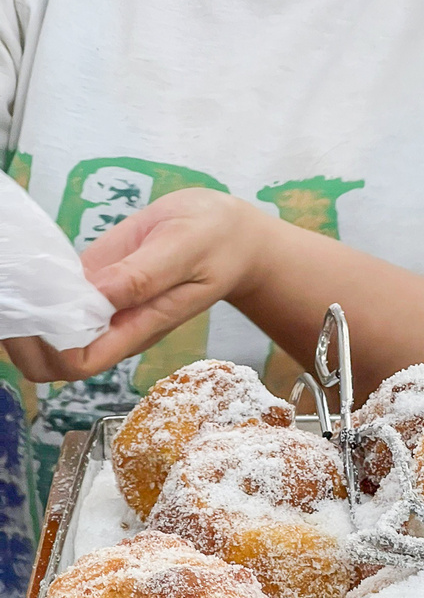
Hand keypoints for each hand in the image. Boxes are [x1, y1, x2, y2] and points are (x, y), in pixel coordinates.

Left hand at [4, 189, 265, 382]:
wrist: (229, 234)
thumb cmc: (215, 242)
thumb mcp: (183, 249)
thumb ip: (143, 275)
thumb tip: (97, 296)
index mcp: (138, 327)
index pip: (81, 363)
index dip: (51, 349)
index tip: (40, 313)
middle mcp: (114, 326)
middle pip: (53, 362)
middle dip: (23, 341)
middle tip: (16, 299)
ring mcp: (101, 306)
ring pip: (46, 335)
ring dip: (24, 317)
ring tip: (19, 281)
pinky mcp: (94, 282)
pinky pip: (54, 300)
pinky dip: (33, 291)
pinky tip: (28, 267)